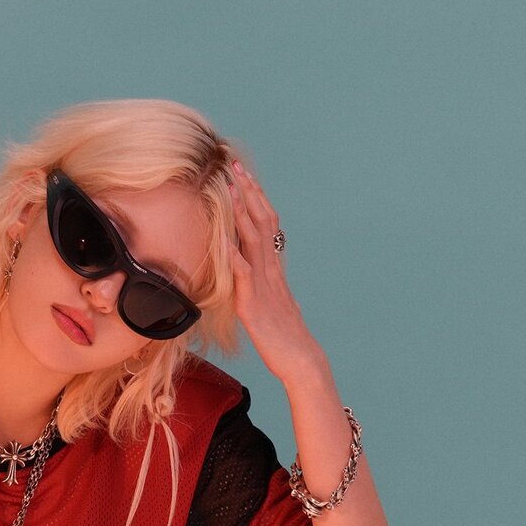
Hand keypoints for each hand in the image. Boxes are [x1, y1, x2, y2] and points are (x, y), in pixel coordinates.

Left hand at [226, 159, 328, 383]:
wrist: (301, 360)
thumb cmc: (285, 335)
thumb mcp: (274, 301)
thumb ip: (266, 283)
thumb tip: (260, 272)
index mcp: (273, 267)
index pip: (266, 223)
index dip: (255, 197)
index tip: (243, 173)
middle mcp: (270, 269)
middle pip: (261, 222)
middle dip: (248, 192)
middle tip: (235, 164)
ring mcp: (264, 284)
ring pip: (254, 240)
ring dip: (241, 213)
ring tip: (230, 188)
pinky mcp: (254, 304)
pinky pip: (244, 276)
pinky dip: (234, 255)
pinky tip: (223, 240)